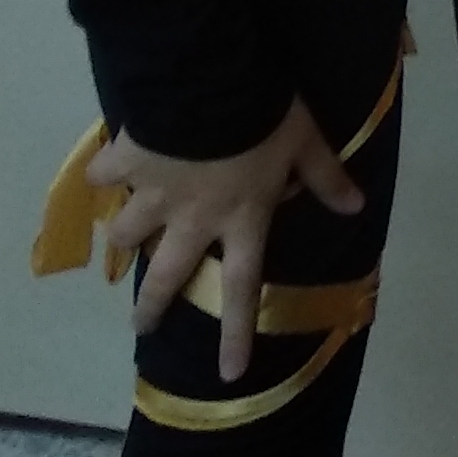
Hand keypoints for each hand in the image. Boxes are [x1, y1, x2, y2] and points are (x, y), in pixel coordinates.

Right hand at [88, 101, 363, 380]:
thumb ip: (327, 178)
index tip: (228, 374)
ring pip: (127, 232)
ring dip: (122, 240)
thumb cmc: (264, 116)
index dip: (237, 333)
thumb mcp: (306, 144)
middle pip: (167, 275)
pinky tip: (100, 172)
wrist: (209, 83)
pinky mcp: (126, 165)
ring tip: (117, 244)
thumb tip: (358, 207)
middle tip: (139, 326)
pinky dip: (101, 174)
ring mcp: (154, 195)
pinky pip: (104, 175)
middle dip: (151, 305)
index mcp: (241, 219)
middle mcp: (193, 219)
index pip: (243, 288)